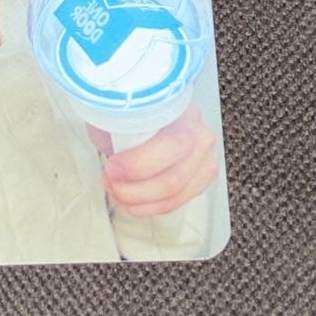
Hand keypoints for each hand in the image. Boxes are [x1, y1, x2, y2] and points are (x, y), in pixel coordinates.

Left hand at [100, 103, 219, 217]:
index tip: (111, 167)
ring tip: (117, 191)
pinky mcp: (200, 177)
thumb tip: (114, 146)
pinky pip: (178, 201)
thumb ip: (122, 124)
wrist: (138, 113)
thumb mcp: (119, 109)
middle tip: (110, 182)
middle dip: (135, 188)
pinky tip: (131, 202)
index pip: (172, 145)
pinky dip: (151, 206)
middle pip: (175, 177)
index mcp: (182, 109)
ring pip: (177, 193)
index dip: (138, 164)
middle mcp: (199, 133)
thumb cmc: (128, 111)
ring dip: (141, 199)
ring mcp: (204, 157)